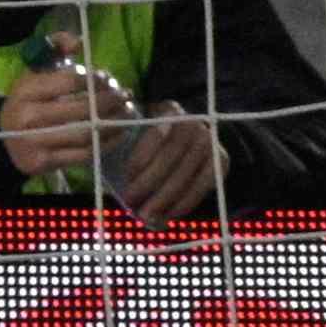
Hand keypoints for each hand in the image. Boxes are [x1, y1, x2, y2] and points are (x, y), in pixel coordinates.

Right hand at [0, 59, 129, 180]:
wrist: (3, 137)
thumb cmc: (28, 99)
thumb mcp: (35, 69)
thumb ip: (55, 47)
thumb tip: (78, 42)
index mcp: (25, 90)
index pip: (70, 82)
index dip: (95, 79)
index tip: (108, 79)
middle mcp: (27, 118)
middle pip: (80, 110)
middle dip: (109, 102)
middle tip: (125, 96)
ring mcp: (34, 143)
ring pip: (84, 134)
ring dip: (113, 123)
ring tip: (127, 113)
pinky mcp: (43, 163)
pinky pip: (82, 155)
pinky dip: (105, 144)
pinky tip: (117, 134)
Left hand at [102, 104, 224, 223]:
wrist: (191, 141)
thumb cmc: (153, 142)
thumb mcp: (140, 132)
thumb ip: (125, 142)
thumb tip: (104, 167)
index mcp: (170, 110)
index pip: (156, 132)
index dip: (141, 156)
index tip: (126, 176)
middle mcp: (194, 123)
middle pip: (172, 155)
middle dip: (149, 181)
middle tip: (130, 200)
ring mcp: (211, 141)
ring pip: (187, 173)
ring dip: (164, 198)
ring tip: (146, 215)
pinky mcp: (221, 161)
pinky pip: (203, 185)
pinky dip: (184, 203)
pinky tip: (168, 215)